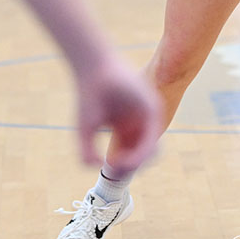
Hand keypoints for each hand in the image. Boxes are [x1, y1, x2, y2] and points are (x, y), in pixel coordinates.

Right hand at [73, 53, 162, 173]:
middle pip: (145, 156)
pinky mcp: (153, 109)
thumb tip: (99, 167)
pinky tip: (127, 156)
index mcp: (126, 128)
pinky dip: (141, 152)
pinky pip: (152, 138)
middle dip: (132, 168)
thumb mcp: (85, 131)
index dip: (123, 168)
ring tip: (122, 163)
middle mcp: (139, 123)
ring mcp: (148, 117)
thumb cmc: (87, 98)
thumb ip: (87, 153)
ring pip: (154, 151)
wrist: (94, 70)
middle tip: (117, 168)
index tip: (109, 167)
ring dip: (138, 163)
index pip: (133, 156)